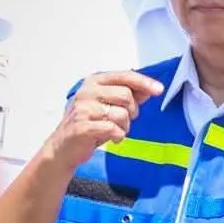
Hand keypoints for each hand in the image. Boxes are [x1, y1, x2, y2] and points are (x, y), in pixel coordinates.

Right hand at [41, 71, 163, 172]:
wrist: (64, 146)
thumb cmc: (90, 123)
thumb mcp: (110, 105)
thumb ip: (129, 96)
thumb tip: (149, 90)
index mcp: (94, 82)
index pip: (125, 76)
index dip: (144, 82)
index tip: (159, 89)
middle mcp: (87, 92)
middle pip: (126, 95)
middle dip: (132, 111)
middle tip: (124, 120)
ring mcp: (83, 108)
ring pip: (121, 114)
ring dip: (125, 126)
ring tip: (115, 130)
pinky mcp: (82, 126)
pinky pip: (113, 129)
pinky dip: (118, 136)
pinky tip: (112, 138)